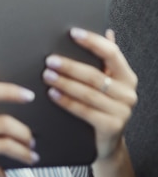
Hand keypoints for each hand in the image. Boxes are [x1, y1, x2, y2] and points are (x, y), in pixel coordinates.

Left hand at [42, 28, 137, 160]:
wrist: (107, 144)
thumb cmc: (103, 110)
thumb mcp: (107, 85)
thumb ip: (106, 61)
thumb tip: (107, 32)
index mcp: (127, 77)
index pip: (112, 53)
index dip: (92, 41)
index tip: (73, 33)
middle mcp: (128, 93)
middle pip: (95, 75)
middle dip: (70, 66)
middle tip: (50, 60)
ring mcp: (123, 111)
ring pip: (88, 93)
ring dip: (65, 83)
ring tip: (47, 76)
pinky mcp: (112, 126)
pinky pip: (85, 110)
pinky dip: (67, 101)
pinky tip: (53, 94)